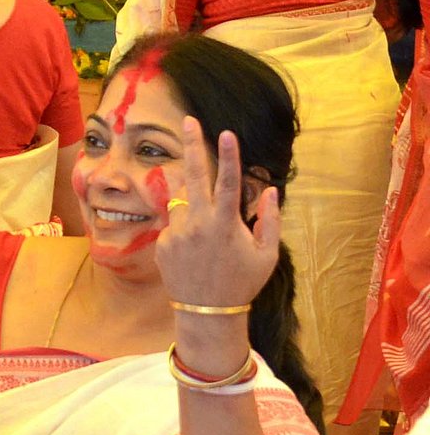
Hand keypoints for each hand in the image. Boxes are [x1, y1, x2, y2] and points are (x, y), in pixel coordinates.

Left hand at [156, 118, 280, 310]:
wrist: (206, 313)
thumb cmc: (242, 282)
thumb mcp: (266, 255)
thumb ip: (270, 220)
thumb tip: (268, 189)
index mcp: (225, 224)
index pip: (228, 182)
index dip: (229, 156)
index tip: (225, 132)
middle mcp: (198, 224)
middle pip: (193, 176)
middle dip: (191, 145)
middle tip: (188, 121)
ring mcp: (177, 233)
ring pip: (184, 204)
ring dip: (194, 208)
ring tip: (206, 238)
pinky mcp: (163, 243)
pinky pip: (175, 226)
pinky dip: (186, 231)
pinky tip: (194, 254)